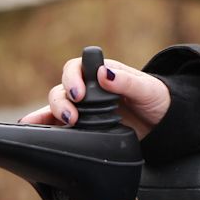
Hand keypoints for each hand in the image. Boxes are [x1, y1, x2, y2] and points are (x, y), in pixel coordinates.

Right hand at [19, 57, 170, 139]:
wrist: (164, 123)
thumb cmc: (157, 98)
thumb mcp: (147, 89)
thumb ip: (126, 81)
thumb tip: (102, 74)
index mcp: (102, 74)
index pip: (77, 68)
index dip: (72, 78)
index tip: (79, 94)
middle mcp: (89, 89)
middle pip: (62, 89)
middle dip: (61, 102)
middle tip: (71, 117)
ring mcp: (85, 108)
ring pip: (57, 106)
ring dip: (51, 114)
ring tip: (61, 124)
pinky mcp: (84, 125)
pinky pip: (60, 124)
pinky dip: (46, 127)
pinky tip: (35, 131)